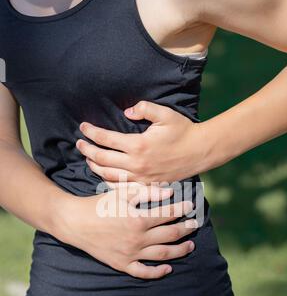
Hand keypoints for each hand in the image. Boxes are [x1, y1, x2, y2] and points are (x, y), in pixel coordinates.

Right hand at [57, 184, 197, 279]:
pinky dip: (157, 272)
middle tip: (195, 225)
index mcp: (139, 219)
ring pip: (162, 254)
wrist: (75, 222)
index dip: (182, 209)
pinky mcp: (122, 264)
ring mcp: (131, 254)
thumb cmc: (98, 205)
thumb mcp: (122, 193)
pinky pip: (143, 272)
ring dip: (179, 250)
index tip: (190, 206)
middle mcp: (138, 239)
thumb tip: (170, 192)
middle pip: (170, 235)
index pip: (168, 214)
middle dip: (185, 229)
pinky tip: (168, 269)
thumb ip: (147, 193)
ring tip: (190, 246)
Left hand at [76, 101, 203, 185]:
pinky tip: (104, 175)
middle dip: (87, 150)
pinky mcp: (146, 185)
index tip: (83, 127)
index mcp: (138, 144)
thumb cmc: (183, 131)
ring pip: (108, 175)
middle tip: (79, 144)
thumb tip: (127, 111)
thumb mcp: (165, 114)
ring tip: (88, 159)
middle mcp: (136, 163)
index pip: (106, 139)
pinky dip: (108, 181)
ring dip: (95, 166)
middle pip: (102, 158)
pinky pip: (122, 187)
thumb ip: (144, 108)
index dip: (91, 132)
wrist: (200, 152)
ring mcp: (141, 177)